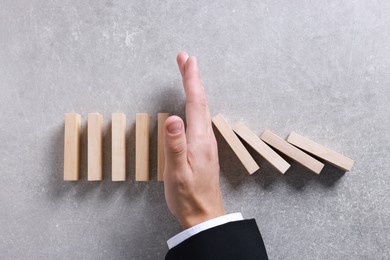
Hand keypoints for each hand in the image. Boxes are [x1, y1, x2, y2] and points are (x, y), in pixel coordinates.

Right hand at [163, 52, 224, 228]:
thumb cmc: (187, 195)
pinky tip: (193, 104)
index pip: (196, 102)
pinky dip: (196, 103)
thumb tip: (173, 118)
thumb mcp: (177, 172)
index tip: (187, 59)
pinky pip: (200, 118)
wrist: (203, 214)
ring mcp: (206, 142)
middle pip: (201, 101)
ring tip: (188, 73)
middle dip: (193, 77)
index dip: (191, 79)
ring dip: (195, 88)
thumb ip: (175, 145)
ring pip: (201, 108)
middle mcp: (205, 137)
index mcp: (198, 139)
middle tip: (185, 58)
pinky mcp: (203, 148)